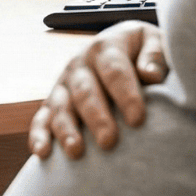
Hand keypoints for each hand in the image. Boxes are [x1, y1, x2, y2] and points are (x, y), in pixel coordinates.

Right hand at [29, 19, 166, 158]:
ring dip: (67, 129)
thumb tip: (151, 75)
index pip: (114, 70)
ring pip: (61, 107)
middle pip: (86, 91)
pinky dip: (39, 135)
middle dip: (97, 117)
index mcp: (105, 47)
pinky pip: (41, 119)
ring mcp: (63, 84)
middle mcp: (79, 64)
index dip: (125, 95)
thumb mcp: (155, 42)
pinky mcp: (52, 103)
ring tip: (76, 151)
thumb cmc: (145, 53)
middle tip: (109, 142)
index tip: (138, 120)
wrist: (122, 48)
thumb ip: (156, 56)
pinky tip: (42, 153)